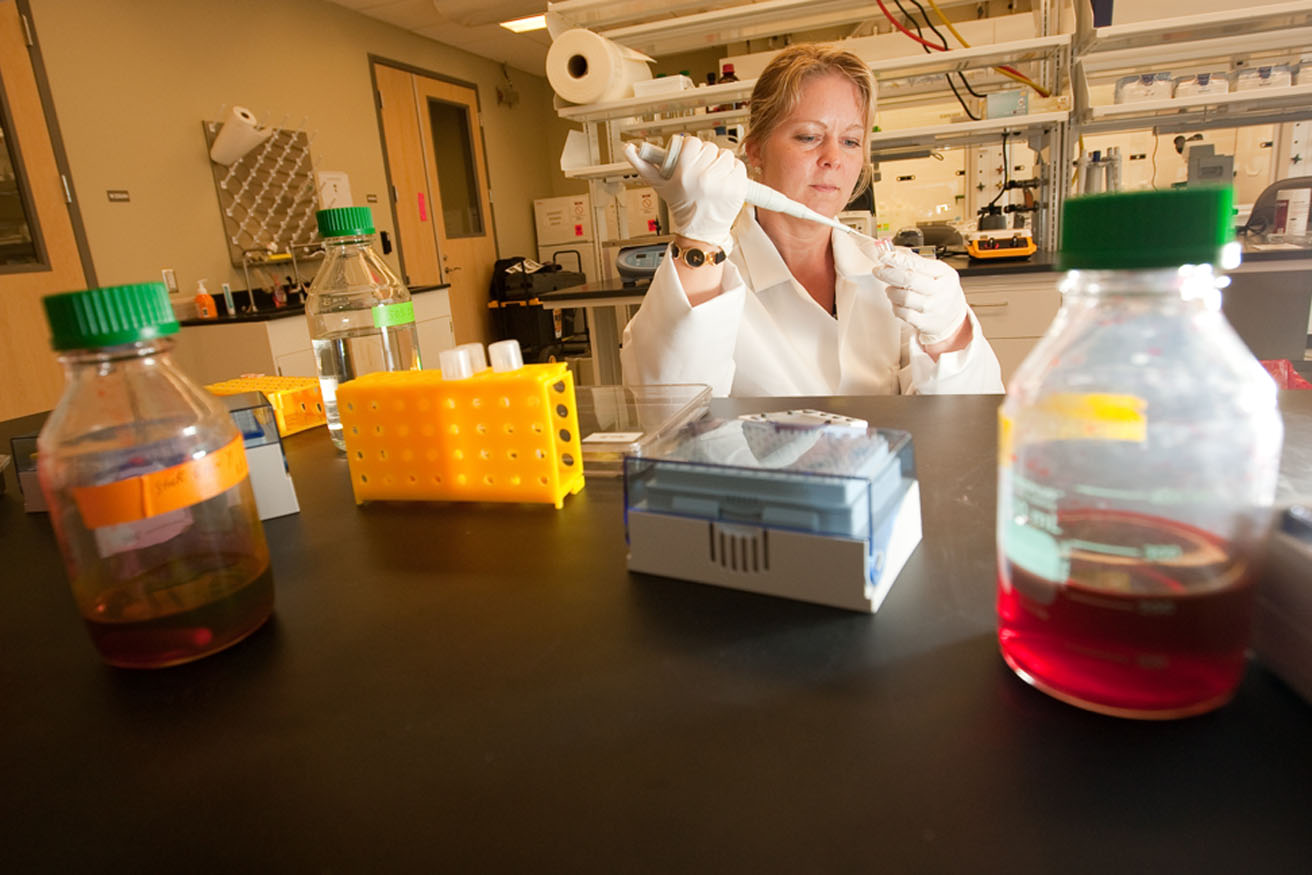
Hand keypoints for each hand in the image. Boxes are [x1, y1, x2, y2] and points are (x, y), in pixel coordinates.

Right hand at [624, 135, 746, 252]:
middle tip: (702, 170)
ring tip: (713, 177)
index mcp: (685, 174)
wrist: (700, 231)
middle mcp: (704, 178)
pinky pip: (740, 166)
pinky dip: (734, 171)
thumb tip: (628, 148)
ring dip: (721, 163)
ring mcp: (723, 183)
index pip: (693, 142)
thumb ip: (641, 165)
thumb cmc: (680, 206)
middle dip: (706, 156)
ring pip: (726, 155)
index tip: (692, 157)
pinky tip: (724, 181)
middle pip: (710, 147)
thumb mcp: (659, 185)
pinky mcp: (738, 188)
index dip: (692, 148)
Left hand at [874, 250, 968, 346]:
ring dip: (891, 291)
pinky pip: (902, 313)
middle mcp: (941, 291)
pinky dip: (895, 306)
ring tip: (891, 289)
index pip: (918, 264)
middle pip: (909, 280)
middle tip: (878, 270)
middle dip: (888, 274)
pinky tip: (897, 302)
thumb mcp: (937, 272)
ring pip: (903, 297)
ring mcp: (932, 308)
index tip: (884, 255)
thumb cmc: (942, 291)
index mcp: (945, 274)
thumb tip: (894, 252)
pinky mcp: (923, 322)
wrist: (952, 317)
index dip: (898, 259)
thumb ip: (917, 262)